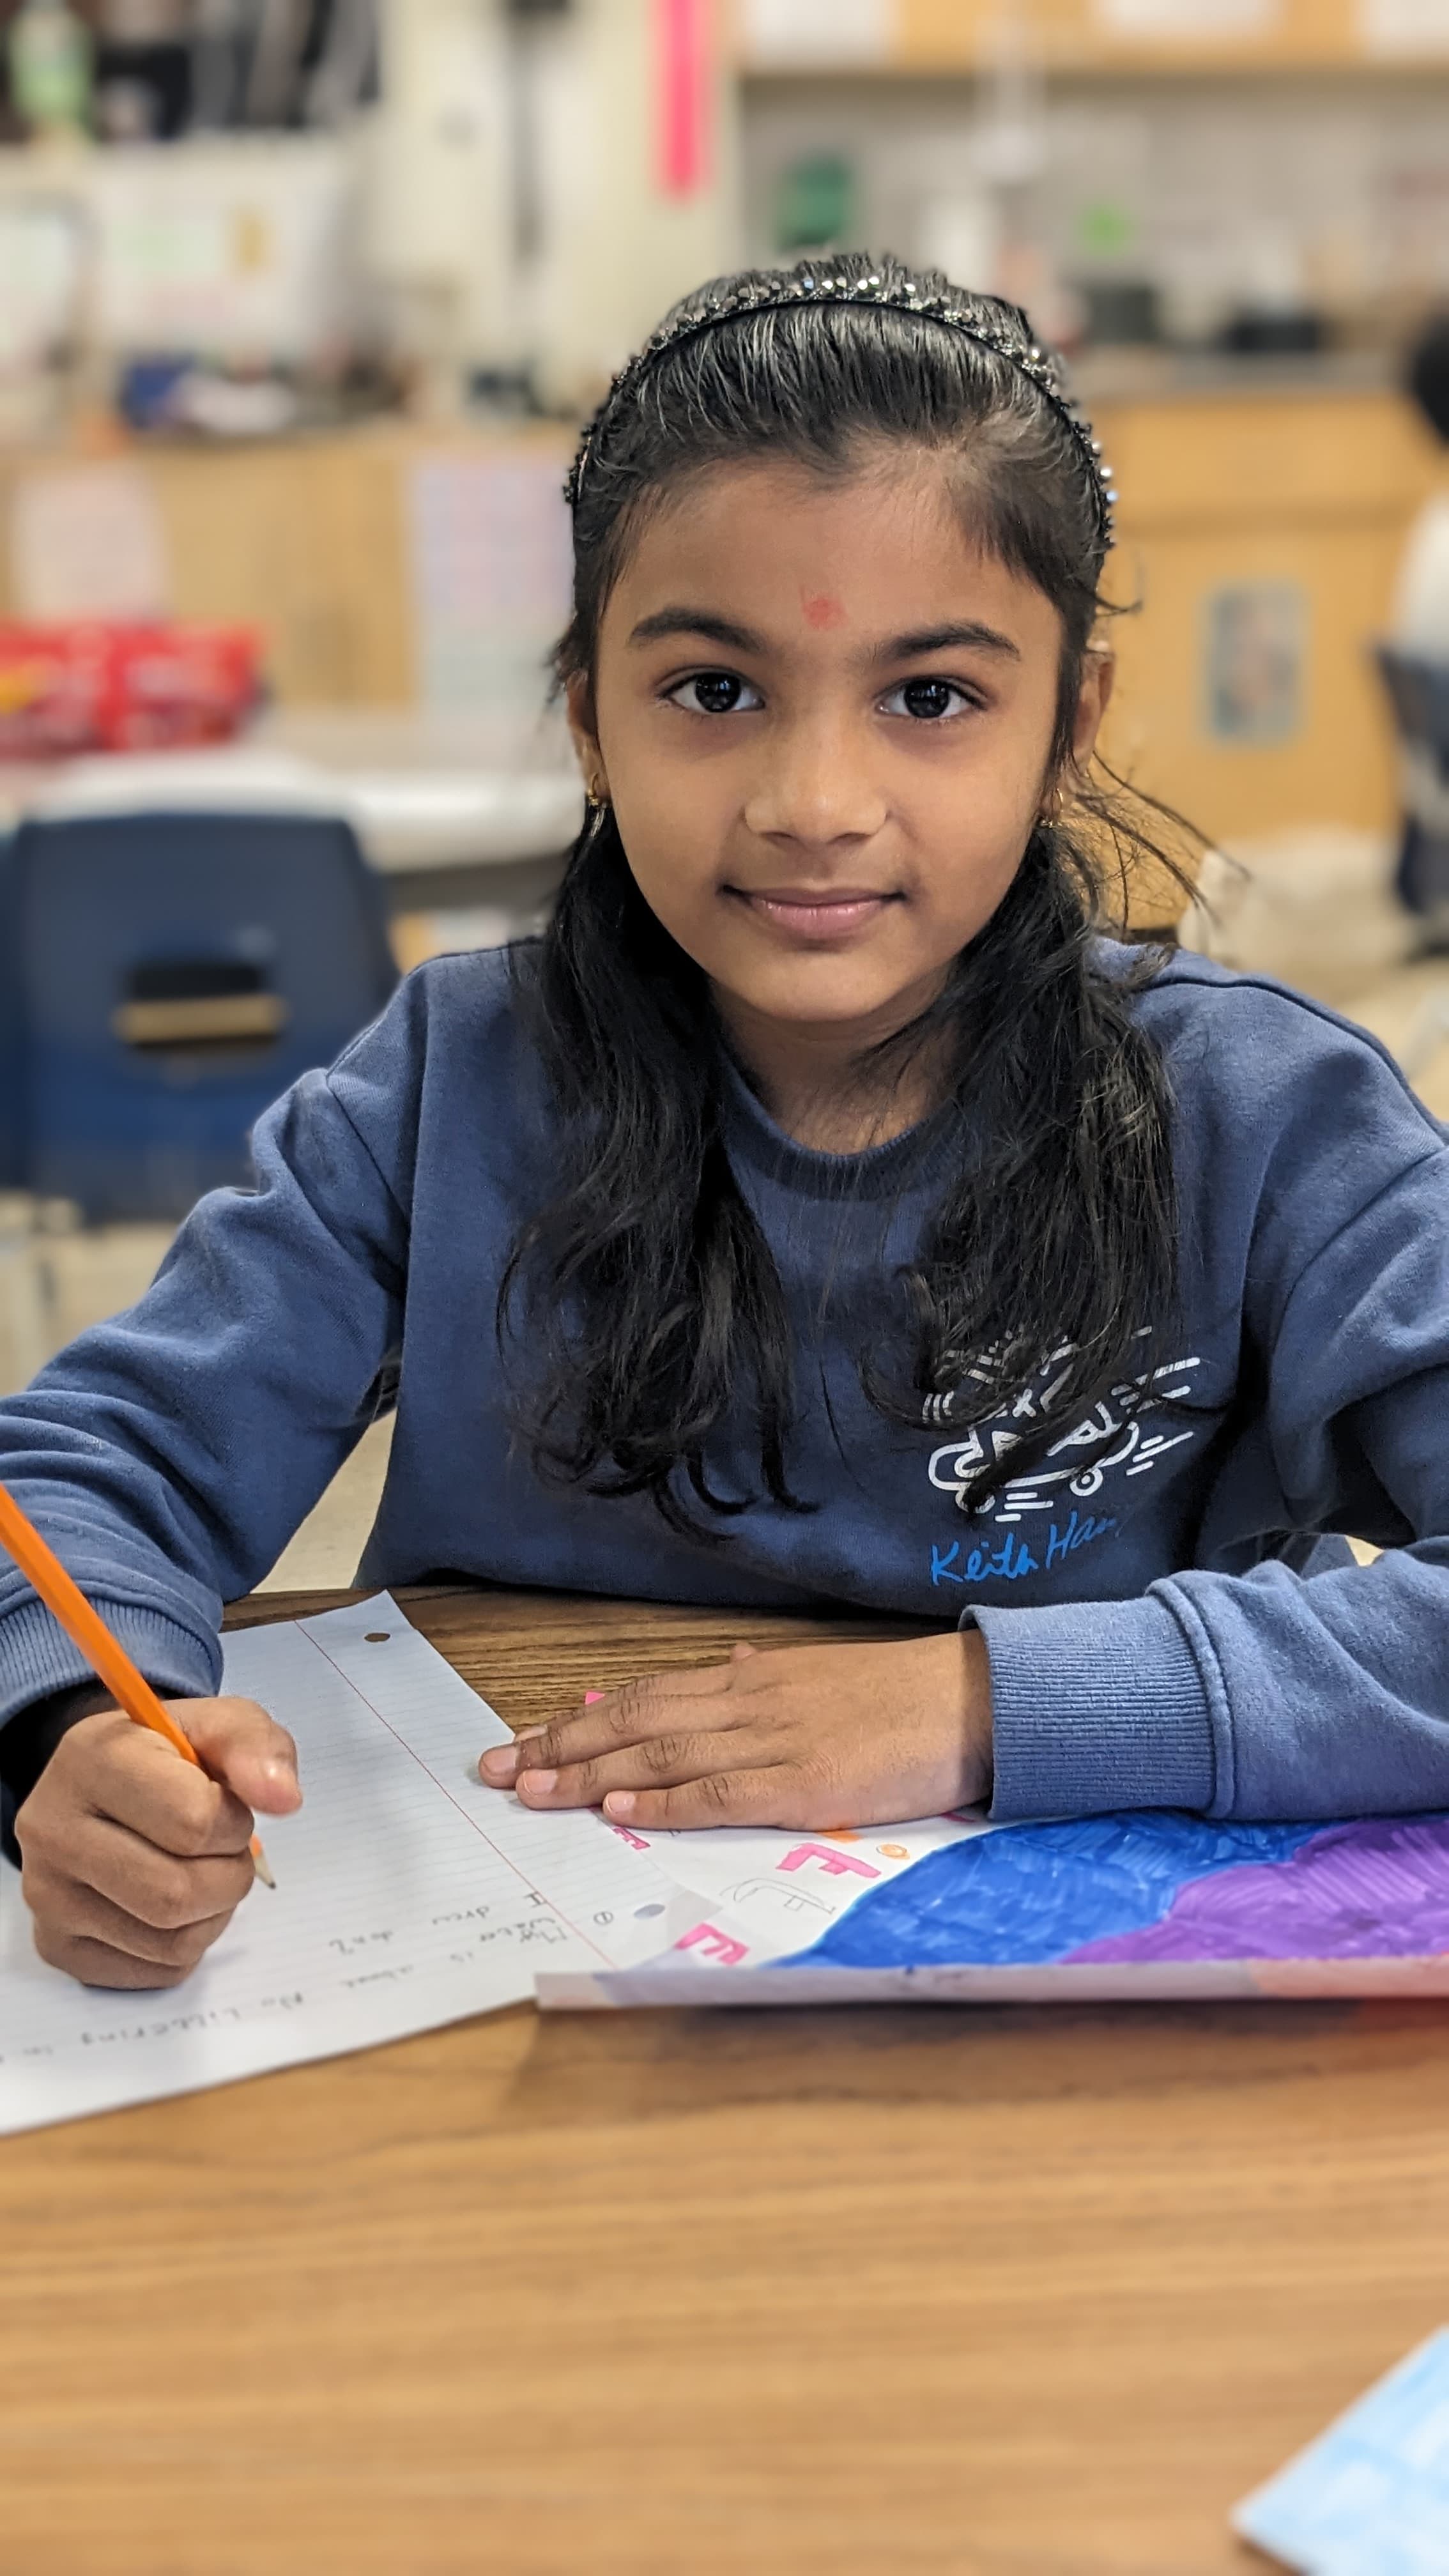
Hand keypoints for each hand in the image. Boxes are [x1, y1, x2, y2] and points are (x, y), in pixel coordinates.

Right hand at [15, 1699, 301, 1989]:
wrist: (97, 1786)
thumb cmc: (162, 1758)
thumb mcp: (215, 1726)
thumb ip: (256, 1746)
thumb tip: (282, 1798)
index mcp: (93, 1761)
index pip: (192, 1822)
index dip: (232, 1822)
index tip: (225, 1807)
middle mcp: (53, 1830)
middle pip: (178, 1894)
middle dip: (228, 1875)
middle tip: (221, 1849)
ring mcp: (48, 1896)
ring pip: (172, 1942)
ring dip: (213, 1912)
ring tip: (198, 1871)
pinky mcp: (57, 1946)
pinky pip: (156, 1972)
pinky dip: (186, 1945)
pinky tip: (171, 1903)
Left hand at [478, 1632, 991, 1829]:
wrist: (972, 1702)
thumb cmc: (901, 1695)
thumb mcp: (824, 1674)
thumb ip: (770, 1678)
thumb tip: (733, 1667)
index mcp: (751, 1680)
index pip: (644, 1696)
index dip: (579, 1720)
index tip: (527, 1738)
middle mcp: (748, 1704)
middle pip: (633, 1723)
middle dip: (559, 1748)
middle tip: (496, 1769)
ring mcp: (773, 1743)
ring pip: (660, 1756)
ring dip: (588, 1776)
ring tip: (530, 1790)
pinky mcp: (803, 1784)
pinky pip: (718, 1794)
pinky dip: (662, 1803)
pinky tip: (618, 1811)